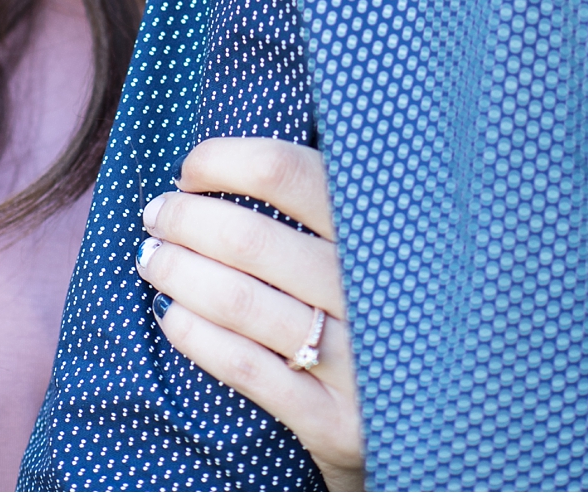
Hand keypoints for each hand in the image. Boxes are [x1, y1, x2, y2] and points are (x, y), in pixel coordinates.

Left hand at [138, 137, 364, 490]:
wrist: (434, 426)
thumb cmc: (381, 310)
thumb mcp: (377, 248)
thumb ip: (322, 203)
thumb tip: (211, 163)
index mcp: (390, 233)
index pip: (289, 172)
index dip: (222, 162)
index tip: (189, 172)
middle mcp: (380, 293)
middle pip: (248, 239)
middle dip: (183, 221)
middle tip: (156, 218)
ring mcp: (361, 362)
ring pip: (238, 300)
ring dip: (177, 272)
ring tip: (153, 260)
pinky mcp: (337, 422)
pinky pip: (244, 366)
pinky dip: (195, 334)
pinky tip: (173, 316)